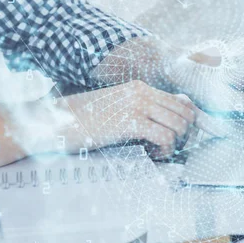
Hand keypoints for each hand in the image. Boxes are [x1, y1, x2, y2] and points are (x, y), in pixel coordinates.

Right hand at [58, 80, 218, 157]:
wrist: (57, 122)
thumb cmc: (83, 120)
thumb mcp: (116, 110)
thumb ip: (140, 112)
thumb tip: (167, 124)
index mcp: (139, 88)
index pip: (181, 101)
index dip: (186, 122)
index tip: (177, 137)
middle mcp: (142, 92)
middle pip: (186, 112)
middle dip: (184, 134)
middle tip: (169, 147)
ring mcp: (137, 106)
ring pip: (180, 124)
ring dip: (174, 144)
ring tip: (158, 152)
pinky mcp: (131, 122)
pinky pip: (165, 137)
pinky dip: (164, 150)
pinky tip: (152, 155)